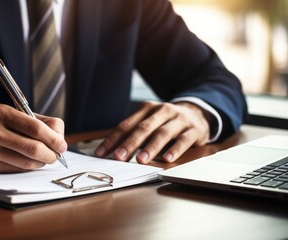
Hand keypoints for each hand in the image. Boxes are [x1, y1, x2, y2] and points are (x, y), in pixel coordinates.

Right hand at [0, 104, 66, 172]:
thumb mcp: (13, 113)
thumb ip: (38, 122)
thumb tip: (60, 140)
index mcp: (1, 112)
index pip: (36, 128)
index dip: (54, 139)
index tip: (62, 145)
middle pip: (33, 148)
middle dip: (51, 155)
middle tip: (56, 156)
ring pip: (26, 163)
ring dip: (41, 163)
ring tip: (44, 158)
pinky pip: (16, 170)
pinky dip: (28, 167)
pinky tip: (29, 162)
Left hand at [94, 101, 210, 163]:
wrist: (198, 113)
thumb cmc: (166, 122)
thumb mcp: (149, 123)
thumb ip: (133, 134)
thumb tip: (110, 152)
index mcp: (147, 109)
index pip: (126, 125)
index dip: (112, 139)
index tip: (101, 154)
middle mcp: (162, 111)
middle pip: (143, 128)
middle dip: (130, 143)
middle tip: (118, 157)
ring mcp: (179, 119)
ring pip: (163, 133)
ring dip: (151, 147)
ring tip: (140, 160)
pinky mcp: (194, 130)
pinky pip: (184, 140)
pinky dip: (175, 150)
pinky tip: (167, 159)